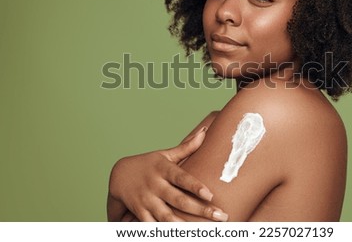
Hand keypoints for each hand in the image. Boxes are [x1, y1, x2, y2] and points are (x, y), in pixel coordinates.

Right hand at [107, 127, 227, 221]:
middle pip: (179, 200)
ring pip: (167, 217)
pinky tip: (180, 236)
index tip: (210, 194)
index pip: (181, 177)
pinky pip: (152, 226)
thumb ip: (186, 147)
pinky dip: (164, 232)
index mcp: (163, 169)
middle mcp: (155, 186)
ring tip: (203, 232)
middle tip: (221, 216)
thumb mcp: (165, 155)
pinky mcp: (140, 213)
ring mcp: (147, 201)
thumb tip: (204, 131)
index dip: (195, 186)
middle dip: (201, 210)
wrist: (118, 175)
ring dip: (185, 226)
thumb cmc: (148, 164)